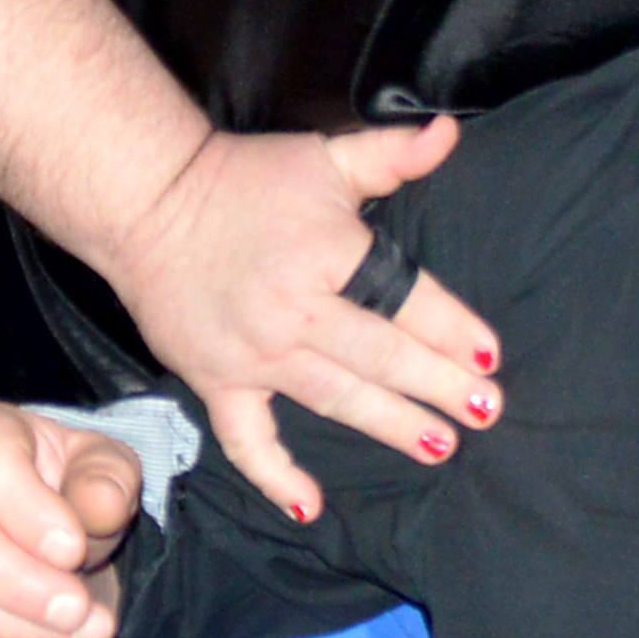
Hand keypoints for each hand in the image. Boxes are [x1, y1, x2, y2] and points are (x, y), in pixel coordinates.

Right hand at [0, 403, 139, 637]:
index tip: (74, 550)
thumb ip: (106, 479)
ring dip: (18, 633)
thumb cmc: (69, 485)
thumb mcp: (101, 466)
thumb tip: (100, 505)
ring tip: (85, 637)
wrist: (43, 527)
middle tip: (82, 613)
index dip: (28, 512)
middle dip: (21, 586)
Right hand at [108, 116, 501, 522]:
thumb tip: (450, 131)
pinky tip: (312, 506)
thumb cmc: (246, 178)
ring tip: (440, 446)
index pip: (405, 296)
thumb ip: (392, 153)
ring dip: (391, 425)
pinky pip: (248, 441)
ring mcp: (254, 353)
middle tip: (486, 412)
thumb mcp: (325, 157)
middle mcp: (295, 309)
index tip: (489, 357)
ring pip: (336, 397)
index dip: (451, 328)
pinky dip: (277, 478)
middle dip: (438, 385)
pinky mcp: (216, 381)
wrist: (148, 200)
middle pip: (382, 355)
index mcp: (328, 251)